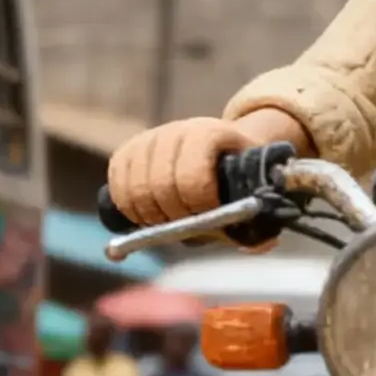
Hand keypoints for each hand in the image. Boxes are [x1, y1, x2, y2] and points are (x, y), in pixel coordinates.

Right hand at [108, 110, 311, 226]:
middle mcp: (178, 130)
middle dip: (170, 214)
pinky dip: (126, 202)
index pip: (194, 176)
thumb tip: (258, 244)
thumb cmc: (235, 181)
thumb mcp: (251, 195)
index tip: (206, 217)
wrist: (221, 149)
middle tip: (181, 226)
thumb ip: (255, 223)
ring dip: (147, 213)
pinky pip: (117, 178)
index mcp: (212, 135)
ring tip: (163, 223)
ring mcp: (152, 137)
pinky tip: (142, 214)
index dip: (197, 205)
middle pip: (160, 183)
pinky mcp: (131, 148)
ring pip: (135, 183)